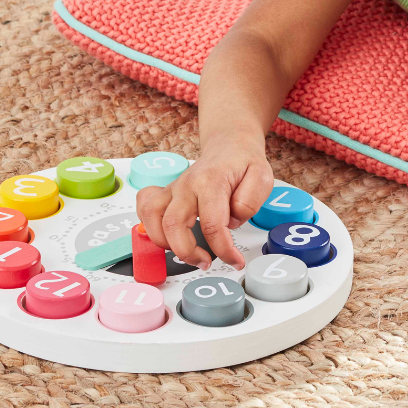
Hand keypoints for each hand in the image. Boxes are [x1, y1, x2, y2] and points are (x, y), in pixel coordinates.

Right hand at [134, 135, 273, 270]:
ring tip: (188, 252)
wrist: (229, 146)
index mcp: (211, 182)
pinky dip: (148, 225)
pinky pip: (145, 208)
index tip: (234, 261)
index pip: (212, 224)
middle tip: (206, 262)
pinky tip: (166, 235)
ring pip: (152, 218)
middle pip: (173, 225)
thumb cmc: (244, 163)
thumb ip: (250, 201)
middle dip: (188, 252)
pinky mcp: (166, 193)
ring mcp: (173, 188)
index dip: (223, 250)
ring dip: (166, 243)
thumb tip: (231, 222)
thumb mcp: (262, 177)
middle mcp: (187, 185)